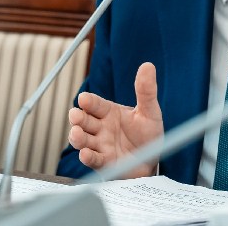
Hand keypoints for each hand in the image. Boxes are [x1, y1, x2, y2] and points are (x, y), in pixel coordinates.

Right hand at [68, 62, 163, 177]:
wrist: (152, 161)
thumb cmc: (148, 135)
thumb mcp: (149, 112)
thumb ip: (146, 91)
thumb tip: (148, 65)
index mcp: (109, 112)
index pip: (95, 104)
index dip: (89, 101)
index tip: (84, 98)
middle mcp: (101, 127)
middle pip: (84, 120)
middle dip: (77, 118)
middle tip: (75, 115)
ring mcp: (100, 145)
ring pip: (83, 139)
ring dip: (77, 137)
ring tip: (77, 134)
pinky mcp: (103, 162)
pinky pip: (93, 159)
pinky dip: (88, 157)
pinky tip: (85, 154)